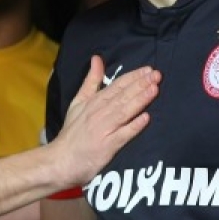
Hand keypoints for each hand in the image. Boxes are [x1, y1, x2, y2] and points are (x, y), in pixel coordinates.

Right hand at [48, 56, 160, 189]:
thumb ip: (90, 81)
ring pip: (124, 111)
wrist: (60, 160)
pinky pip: (123, 135)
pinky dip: (134, 126)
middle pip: (123, 96)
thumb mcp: (78, 102)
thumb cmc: (72, 132)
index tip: (148, 69)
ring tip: (154, 89)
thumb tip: (97, 58)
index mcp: (94, 102)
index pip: (117, 86)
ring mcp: (104, 129)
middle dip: (141, 84)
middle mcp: (99, 113)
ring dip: (140, 100)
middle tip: (157, 75)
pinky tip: (146, 118)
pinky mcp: (107, 146)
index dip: (133, 77)